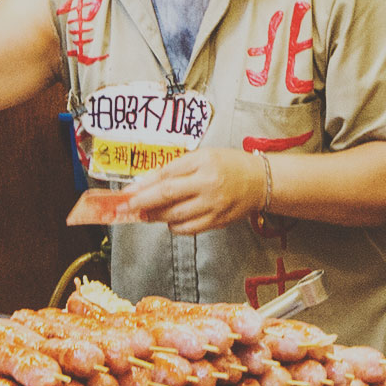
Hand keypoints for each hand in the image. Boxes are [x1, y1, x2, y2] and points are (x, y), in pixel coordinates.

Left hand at [128, 148, 265, 233]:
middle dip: (141, 204)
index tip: (126, 194)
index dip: (142, 186)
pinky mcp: (217, 221)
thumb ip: (174, 169)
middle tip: (124, 208)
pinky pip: (188, 228)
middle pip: (166, 196)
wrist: (260, 181)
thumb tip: (145, 183)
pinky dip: (173, 226)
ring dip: (155, 217)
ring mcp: (213, 205)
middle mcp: (208, 184)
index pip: (165, 176)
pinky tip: (169, 219)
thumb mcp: (202, 157)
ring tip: (145, 214)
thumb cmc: (229, 165)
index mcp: (202, 163)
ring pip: (175, 216)